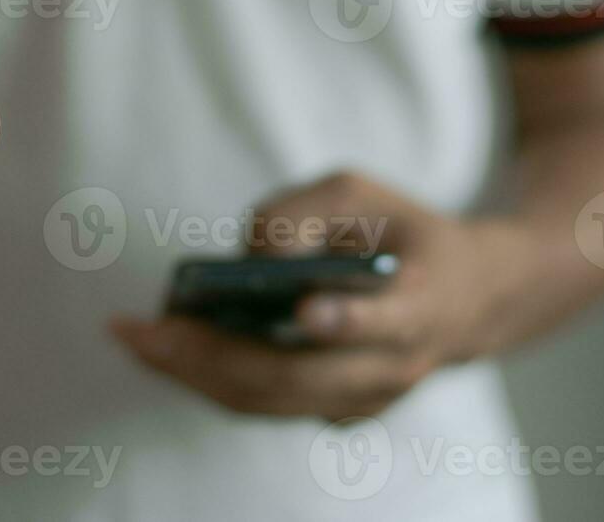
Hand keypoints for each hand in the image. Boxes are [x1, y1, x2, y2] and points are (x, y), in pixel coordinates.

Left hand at [112, 172, 515, 420]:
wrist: (468, 299)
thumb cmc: (404, 233)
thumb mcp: (364, 193)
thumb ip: (307, 209)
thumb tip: (251, 256)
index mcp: (421, 305)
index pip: (386, 323)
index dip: (347, 320)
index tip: (306, 310)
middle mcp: (394, 367)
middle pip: (297, 377)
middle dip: (214, 356)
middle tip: (145, 331)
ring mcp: (364, 400)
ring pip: (270, 400)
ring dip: (196, 373)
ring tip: (135, 339)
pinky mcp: (336, 411)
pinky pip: (265, 403)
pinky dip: (211, 379)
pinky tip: (162, 350)